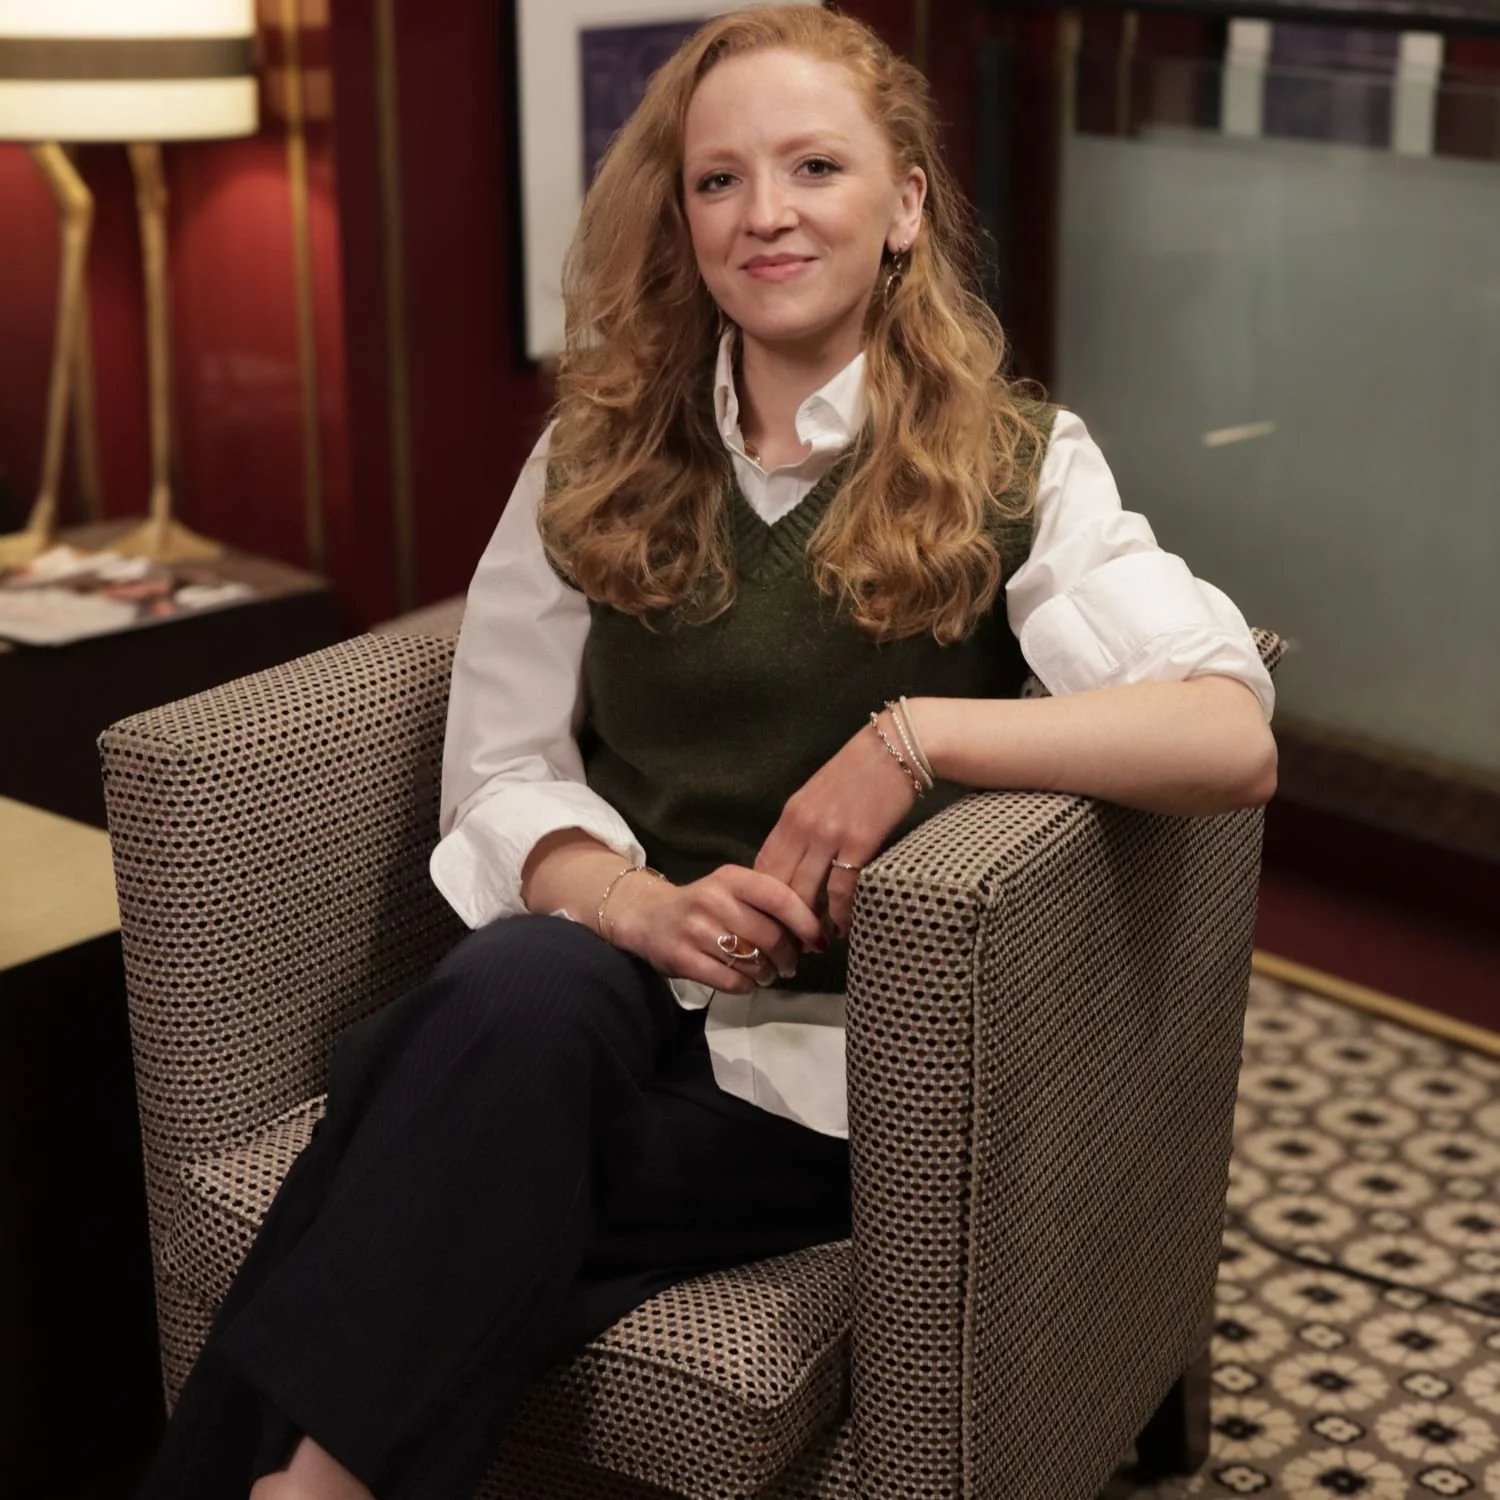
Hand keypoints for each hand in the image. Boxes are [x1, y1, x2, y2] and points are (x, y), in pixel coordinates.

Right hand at [606, 864, 824, 993]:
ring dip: (768, 974)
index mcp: (731, 878)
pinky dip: (747, 986)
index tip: (819, 941)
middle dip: (789, 957)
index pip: (779, 898)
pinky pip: (731, 982)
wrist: (648, 917)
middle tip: (791, 965)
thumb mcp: (732, 889)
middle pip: (770, 936)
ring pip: (753, 962)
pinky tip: (747, 981)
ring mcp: (696, 931)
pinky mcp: (683, 959)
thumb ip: (768, 902)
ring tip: (768, 973)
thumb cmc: (703, 904)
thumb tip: (813, 933)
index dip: (806, 922)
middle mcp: (713, 900)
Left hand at [755, 712, 918, 938]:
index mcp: (791, 815)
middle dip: (779, 919)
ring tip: (813, 944)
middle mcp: (803, 826)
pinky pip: (841, 890)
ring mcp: (829, 835)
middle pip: (777, 885)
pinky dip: (839, 914)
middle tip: (785, 943)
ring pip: (804, 893)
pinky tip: (843, 927)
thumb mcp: (819, 794)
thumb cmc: (861, 771)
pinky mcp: (859, 842)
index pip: (763, 866)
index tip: (768, 920)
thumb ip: (803, 825)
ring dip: (807, 925)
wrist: (897, 746)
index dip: (761, 899)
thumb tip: (796, 861)